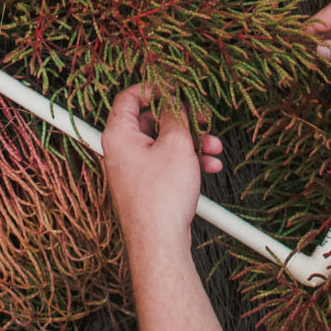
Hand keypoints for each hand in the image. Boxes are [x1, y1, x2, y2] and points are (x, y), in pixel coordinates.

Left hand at [100, 84, 223, 246]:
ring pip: (162, 144)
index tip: (172, 87)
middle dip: (181, 120)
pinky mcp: (146, 186)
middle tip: (200, 119)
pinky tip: (208, 166)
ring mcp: (133, 170)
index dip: (152, 88)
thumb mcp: (175, 144)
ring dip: (189, 142)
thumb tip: (174, 101)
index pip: (128, 97)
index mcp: (118, 135)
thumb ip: (175, 116)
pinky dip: (185, 161)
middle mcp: (121, 151)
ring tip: (212, 147)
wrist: (160, 243)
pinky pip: (165, 164)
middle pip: (150, 121)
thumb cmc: (161, 197)